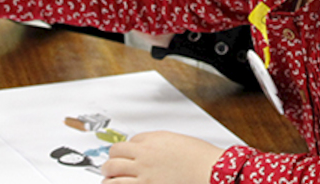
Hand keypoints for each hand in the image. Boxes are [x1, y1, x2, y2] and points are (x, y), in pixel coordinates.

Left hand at [101, 132, 221, 183]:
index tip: (126, 156)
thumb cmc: (201, 158)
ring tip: (108, 179)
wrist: (212, 172)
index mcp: (152, 140)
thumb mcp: (177, 142)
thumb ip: (158, 144)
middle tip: (109, 167)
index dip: (126, 151)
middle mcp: (144, 155)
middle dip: (110, 161)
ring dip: (108, 175)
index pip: (129, 142)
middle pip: (115, 154)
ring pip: (112, 172)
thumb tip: (146, 150)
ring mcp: (144, 174)